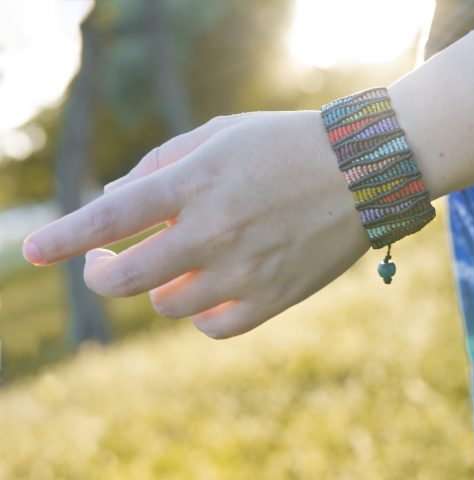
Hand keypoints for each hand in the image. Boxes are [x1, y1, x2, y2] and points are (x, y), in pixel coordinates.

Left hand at [23, 111, 370, 337]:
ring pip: (168, 305)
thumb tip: (116, 202)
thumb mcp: (221, 135)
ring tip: (184, 262)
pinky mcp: (272, 298)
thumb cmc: (286, 145)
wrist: (361, 171)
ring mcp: (243, 271)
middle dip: (99, 273)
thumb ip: (161, 165)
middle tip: (102, 262)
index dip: (63, 237)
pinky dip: (200, 314)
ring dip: (162, 286)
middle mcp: (213, 232)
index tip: (32, 251)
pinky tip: (211, 290)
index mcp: (196, 182)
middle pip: (125, 279)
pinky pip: (213, 328)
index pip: (111, 217)